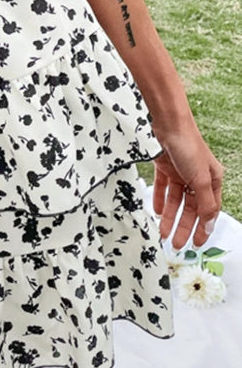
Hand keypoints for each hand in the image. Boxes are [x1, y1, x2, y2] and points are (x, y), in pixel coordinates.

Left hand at [151, 121, 223, 250]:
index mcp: (212, 180)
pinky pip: (162, 187)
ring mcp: (180, 171)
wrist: (166, 122)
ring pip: (175, 200)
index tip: (196, 245)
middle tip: (175, 244)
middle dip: (183, 226)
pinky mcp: (164, 166)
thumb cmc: (188, 146)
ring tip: (161, 233)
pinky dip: (158, 199)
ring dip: (169, 216)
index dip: (203, 228)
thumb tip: (209, 225)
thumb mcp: (200, 179)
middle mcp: (196, 177)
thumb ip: (205, 204)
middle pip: (190, 207)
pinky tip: (155, 212)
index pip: (209, 210)